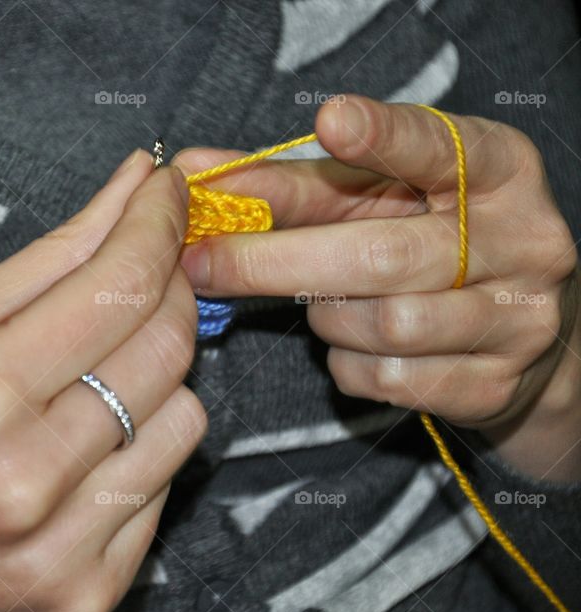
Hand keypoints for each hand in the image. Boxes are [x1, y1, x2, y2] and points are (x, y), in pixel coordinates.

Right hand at [0, 152, 204, 611]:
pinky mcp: (86, 597)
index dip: (156, 225)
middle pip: (168, 349)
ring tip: (96, 376)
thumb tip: (127, 190)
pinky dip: (138, 450)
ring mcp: (62, 549)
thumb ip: (45, 260)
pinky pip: (161, 493)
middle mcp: (27, 478)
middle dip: (170, 289)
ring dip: (158, 377)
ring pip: (184, 421)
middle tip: (139, 272)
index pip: (119, 286)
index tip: (165, 193)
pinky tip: (84, 446)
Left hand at [176, 94, 580, 480]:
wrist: (515, 332)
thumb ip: (292, 184)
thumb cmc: (423, 241)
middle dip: (275, 263)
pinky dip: (348, 362)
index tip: (330, 121)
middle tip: (202, 263)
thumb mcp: (374, 199)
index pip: (440, 147)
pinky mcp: (495, 384)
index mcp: (496, 170)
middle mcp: (522, 240)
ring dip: (325, 317)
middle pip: (382, 257)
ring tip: (327, 301)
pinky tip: (358, 342)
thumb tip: (195, 172)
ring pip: (382, 326)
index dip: (384, 137)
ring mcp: (517, 319)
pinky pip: (386, 378)